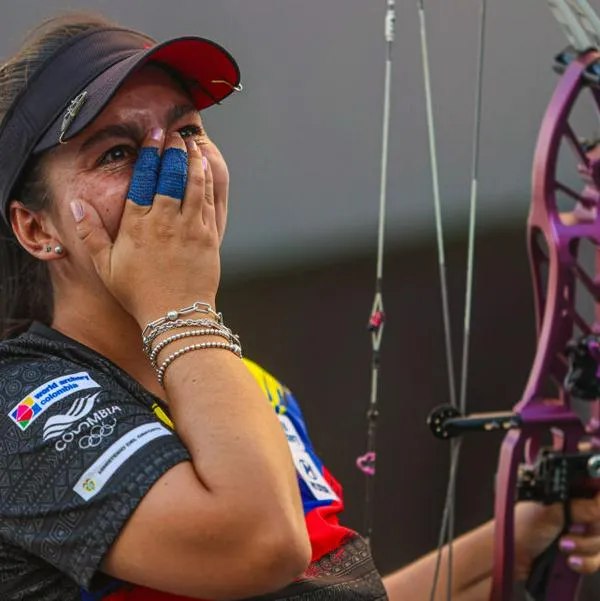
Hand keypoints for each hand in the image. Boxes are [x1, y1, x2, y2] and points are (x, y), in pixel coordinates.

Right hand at [70, 129, 219, 323]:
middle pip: (171, 176)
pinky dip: (207, 182)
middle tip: (175, 134)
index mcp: (138, 225)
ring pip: (193, 185)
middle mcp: (165, 222)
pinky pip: (209, 202)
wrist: (175, 315)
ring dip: (193, 161)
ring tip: (192, 144)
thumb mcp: (106, 266)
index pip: (144, 179)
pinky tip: (206, 169)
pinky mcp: (208, 237)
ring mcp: (190, 228)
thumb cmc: (138, 293)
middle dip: (174, 151)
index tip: (153, 135)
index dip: (150, 154)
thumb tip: (77, 206)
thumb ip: (91, 234)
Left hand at [513, 495, 599, 579]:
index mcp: (566, 493)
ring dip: (584, 547)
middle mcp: (574, 510)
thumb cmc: (521, 528)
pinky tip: (570, 561)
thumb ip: (579, 508)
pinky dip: (585, 562)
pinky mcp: (579, 552)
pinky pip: (596, 559)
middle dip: (590, 530)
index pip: (594, 490)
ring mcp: (578, 532)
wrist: (512, 556)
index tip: (594, 512)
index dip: (598, 499)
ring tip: (563, 546)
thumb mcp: (551, 513)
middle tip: (570, 532)